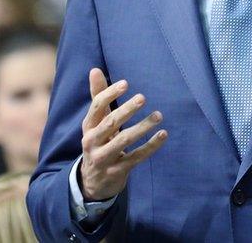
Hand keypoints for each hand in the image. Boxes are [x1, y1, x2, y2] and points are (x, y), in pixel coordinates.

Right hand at [79, 68, 167, 200]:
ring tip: (158, 115)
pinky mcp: (118, 170)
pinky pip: (136, 157)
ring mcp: (104, 158)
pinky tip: (163, 134)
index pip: (97, 107)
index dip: (110, 94)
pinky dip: (151, 146)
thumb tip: (94, 69)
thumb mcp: (95, 122)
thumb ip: (97, 96)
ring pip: (124, 140)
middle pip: (110, 123)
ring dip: (142, 127)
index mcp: (88, 126)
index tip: (126, 83)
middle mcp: (92, 141)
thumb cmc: (98, 142)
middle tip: (143, 98)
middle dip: (126, 110)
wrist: (92, 182)